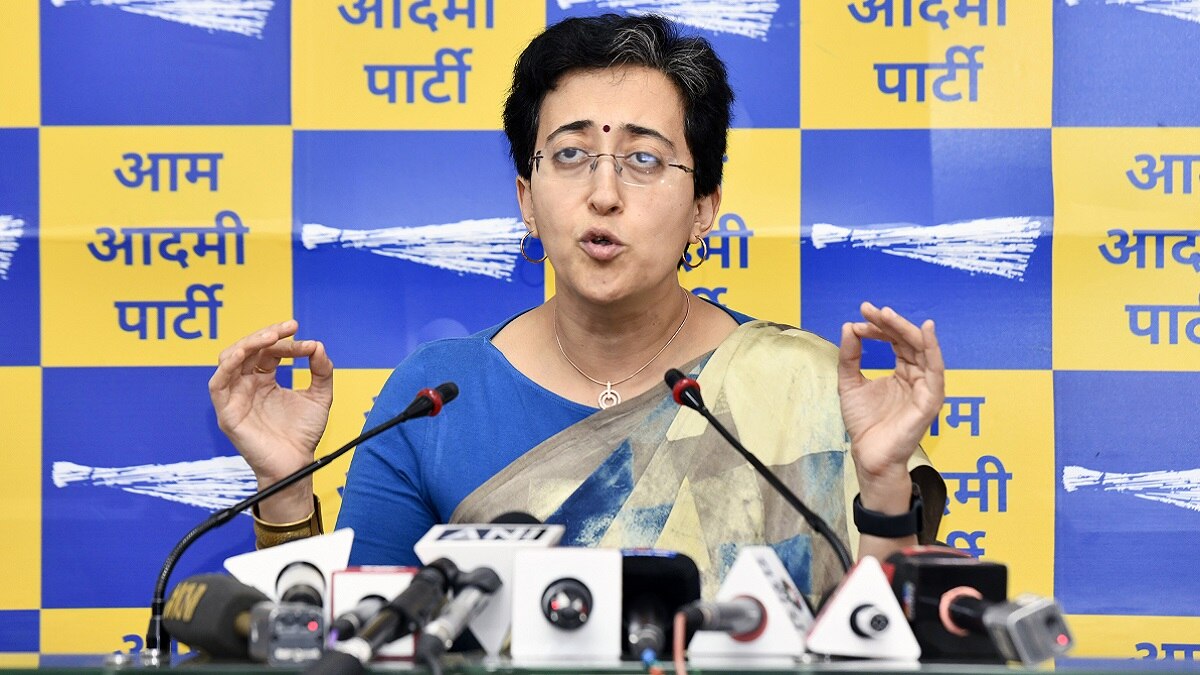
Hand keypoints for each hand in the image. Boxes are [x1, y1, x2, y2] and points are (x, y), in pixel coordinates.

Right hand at [208, 320, 333, 515]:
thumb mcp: (320, 396)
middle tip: (287, 328)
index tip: (306, 343)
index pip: (268, 351)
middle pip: (247, 349)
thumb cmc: (304, 434)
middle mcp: (246, 385)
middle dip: (266, 335)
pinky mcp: (227, 412)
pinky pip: (217, 384)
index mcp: (264, 380)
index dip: (285, 342)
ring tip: (271, 336)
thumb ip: (321, 370)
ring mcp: (235, 397)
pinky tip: (243, 354)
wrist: (298, 464)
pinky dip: (228, 365)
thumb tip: (317, 345)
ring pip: (229, 359)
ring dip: (247, 343)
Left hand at [837, 302, 944, 509]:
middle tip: (871, 310)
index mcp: (903, 373)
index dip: (879, 327)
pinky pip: (936, 370)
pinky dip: (933, 348)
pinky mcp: (930, 400)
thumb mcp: (850, 383)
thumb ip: (850, 356)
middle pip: (909, 341)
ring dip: (904, 329)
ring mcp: (925, 388)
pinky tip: (925, 330)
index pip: (895, 341)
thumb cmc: (865, 424)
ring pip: (922, 350)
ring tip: (886, 314)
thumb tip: (849, 327)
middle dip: (890, 323)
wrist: (868, 455)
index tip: (861, 316)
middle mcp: (917, 377)